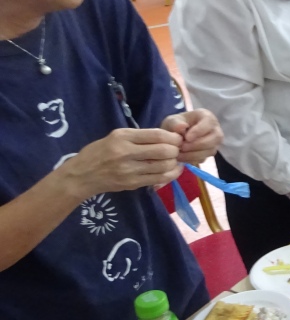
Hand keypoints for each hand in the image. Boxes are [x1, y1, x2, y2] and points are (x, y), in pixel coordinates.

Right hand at [62, 128, 182, 198]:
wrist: (81, 176)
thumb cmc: (99, 152)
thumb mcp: (116, 137)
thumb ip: (139, 137)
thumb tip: (168, 137)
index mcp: (123, 137)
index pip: (157, 135)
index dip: (173, 137)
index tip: (177, 139)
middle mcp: (126, 152)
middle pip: (164, 151)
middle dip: (176, 150)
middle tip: (177, 150)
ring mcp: (129, 170)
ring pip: (164, 166)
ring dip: (174, 163)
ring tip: (175, 160)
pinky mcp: (132, 184)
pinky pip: (159, 179)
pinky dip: (171, 174)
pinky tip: (172, 171)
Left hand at [161, 109, 222, 163]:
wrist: (175, 136)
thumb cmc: (176, 125)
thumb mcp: (172, 121)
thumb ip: (175, 123)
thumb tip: (182, 127)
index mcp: (207, 116)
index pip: (209, 123)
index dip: (199, 131)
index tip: (186, 137)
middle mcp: (215, 129)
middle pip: (215, 138)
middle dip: (198, 144)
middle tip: (183, 147)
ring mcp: (214, 142)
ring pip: (210, 150)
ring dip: (194, 154)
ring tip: (179, 153)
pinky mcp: (210, 152)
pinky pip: (205, 158)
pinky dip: (192, 159)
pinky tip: (182, 157)